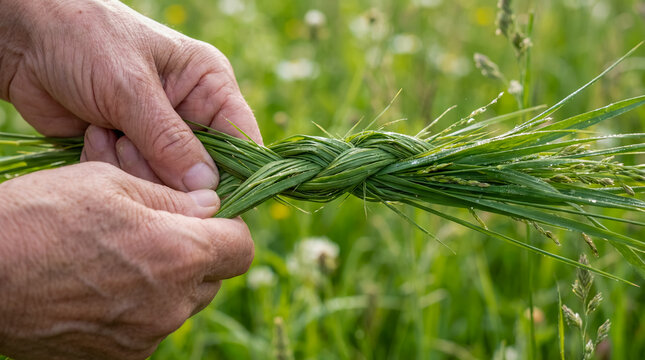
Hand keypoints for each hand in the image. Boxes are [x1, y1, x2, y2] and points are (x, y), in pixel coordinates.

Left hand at [0, 0, 260, 190]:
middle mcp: (191, 113)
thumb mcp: (131, 86)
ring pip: (168, 181)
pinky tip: (93, 137)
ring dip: (135, 168)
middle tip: (132, 147)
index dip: (236, 174)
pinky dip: (114, 169)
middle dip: (169, 170)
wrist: (22, 38)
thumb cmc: (84, 39)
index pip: (241, 139)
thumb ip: (170, 141)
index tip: (217, 202)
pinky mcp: (129, 151)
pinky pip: (136, 181)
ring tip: (108, 134)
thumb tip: (208, 190)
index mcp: (208, 85)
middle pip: (204, 169)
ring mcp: (159, 135)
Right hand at [0, 162, 253, 359]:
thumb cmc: (40, 218)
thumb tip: (211, 206)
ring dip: (169, 281)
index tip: (206, 218)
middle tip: (158, 232)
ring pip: (183, 304)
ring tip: (124, 257)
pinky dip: (142, 307)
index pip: (242, 247)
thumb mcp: (110, 184)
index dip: (229, 228)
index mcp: (179, 255)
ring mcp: (144, 338)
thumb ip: (174, 198)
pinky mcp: (118, 358)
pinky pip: (151, 328)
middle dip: (197, 253)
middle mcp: (170, 305)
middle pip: (213, 278)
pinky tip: (105, 285)